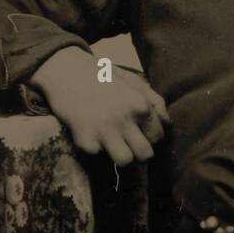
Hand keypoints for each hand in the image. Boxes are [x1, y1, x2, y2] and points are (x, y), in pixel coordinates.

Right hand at [30, 47, 168, 166]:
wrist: (66, 71)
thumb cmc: (102, 75)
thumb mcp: (132, 81)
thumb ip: (154, 101)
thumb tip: (167, 123)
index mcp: (140, 105)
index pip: (158, 136)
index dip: (150, 137)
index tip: (140, 133)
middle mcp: (125, 120)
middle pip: (145, 155)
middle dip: (139, 153)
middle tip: (129, 145)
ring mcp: (105, 131)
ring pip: (125, 161)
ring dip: (120, 156)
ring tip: (113, 146)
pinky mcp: (85, 140)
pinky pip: (97, 156)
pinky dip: (94, 148)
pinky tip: (91, 135)